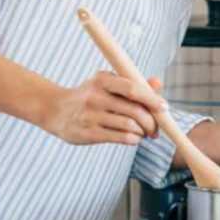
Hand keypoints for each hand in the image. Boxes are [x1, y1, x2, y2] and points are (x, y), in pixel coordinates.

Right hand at [42, 72, 166, 145]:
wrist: (55, 110)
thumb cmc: (88, 96)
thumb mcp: (106, 84)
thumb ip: (132, 83)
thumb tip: (157, 83)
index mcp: (102, 80)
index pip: (132, 88)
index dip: (151, 99)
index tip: (164, 108)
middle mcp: (95, 96)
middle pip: (134, 110)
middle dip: (151, 122)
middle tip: (155, 128)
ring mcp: (90, 115)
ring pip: (129, 126)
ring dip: (142, 132)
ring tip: (143, 133)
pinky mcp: (88, 133)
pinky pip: (119, 137)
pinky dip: (132, 139)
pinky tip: (134, 138)